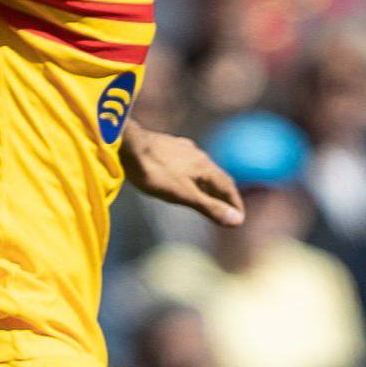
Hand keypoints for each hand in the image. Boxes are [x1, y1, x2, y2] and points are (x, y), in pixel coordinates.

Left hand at [122, 125, 243, 226]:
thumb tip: (238, 221)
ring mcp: (182, 149)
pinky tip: (182, 177)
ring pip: (201, 169)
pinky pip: (186, 164)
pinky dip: (191, 176)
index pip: (228, 187)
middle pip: (216, 177)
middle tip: (226, 210)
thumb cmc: (154, 172)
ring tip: (206, 196)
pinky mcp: (167, 147)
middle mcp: (198, 155)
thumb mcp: (184, 195)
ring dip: (207, 184)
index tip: (238, 218)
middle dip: (223, 195)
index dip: (235, 204)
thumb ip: (210, 207)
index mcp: (205, 167)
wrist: (127, 145)